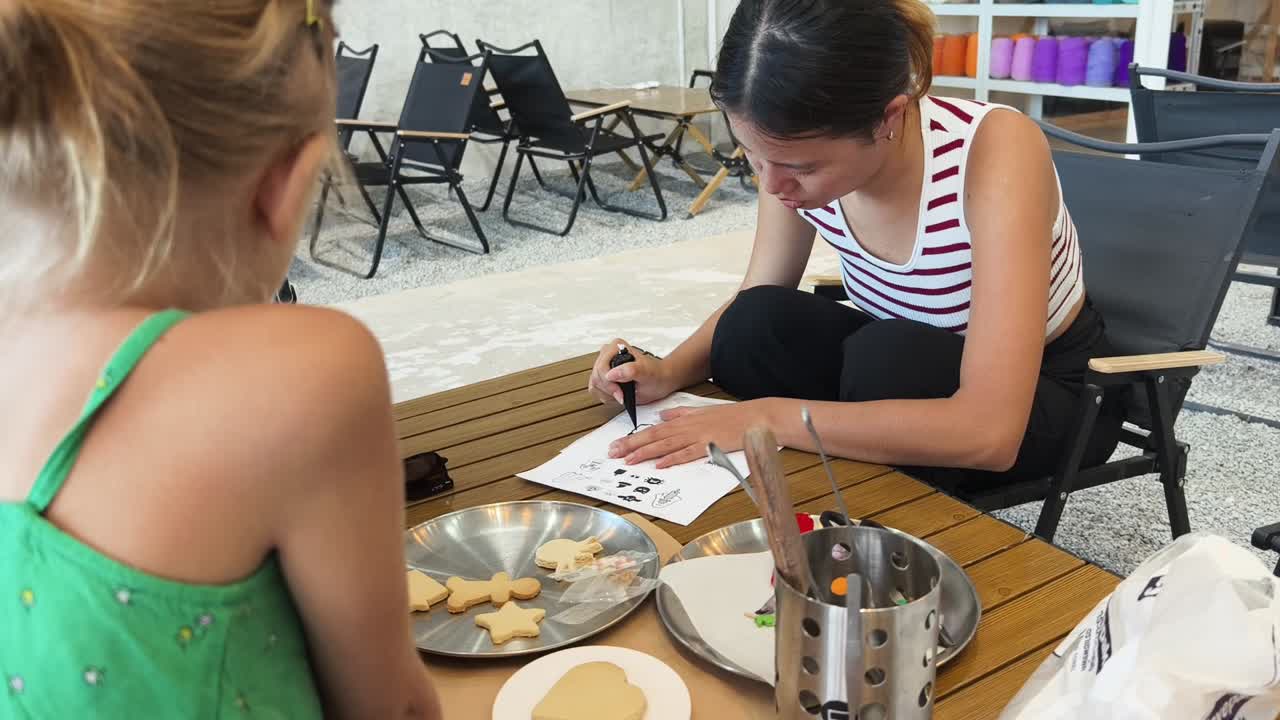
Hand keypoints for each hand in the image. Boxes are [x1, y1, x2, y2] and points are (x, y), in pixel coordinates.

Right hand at [587, 339, 674, 407]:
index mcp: (616, 347)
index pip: (601, 368)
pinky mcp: (604, 376)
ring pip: (594, 384)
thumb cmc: (655, 374)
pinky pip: (596, 389)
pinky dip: (606, 396)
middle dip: (609, 390)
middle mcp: (608, 355)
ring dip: (607, 394)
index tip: (620, 392)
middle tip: (622, 395)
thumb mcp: (646, 372)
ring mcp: (605, 366)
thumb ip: (630, 370)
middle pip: (596, 377)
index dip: (609, 383)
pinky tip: (618, 395)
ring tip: (622, 394)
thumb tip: (611, 374)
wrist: (660, 381)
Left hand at [607, 400, 771, 468]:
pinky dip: (673, 458)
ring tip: (629, 461)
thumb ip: (680, 414)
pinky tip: (660, 465)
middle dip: (632, 446)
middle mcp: (687, 427)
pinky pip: (688, 453)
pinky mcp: (710, 445)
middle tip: (613, 453)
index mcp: (684, 420)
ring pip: (666, 445)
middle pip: (654, 437)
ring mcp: (698, 436)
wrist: (755, 417)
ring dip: (646, 453)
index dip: (634, 438)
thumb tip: (662, 417)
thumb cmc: (731, 417)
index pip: (654, 430)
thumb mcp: (702, 411)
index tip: (617, 445)